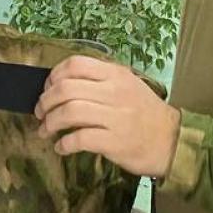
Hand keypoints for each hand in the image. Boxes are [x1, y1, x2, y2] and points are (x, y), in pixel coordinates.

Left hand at [35, 56, 179, 177]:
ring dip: (50, 123)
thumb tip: (61, 85)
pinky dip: (64, 144)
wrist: (172, 140)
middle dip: (45, 102)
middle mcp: (114, 92)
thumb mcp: (128, 86)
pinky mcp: (114, 141)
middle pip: (65, 89)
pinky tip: (61, 147)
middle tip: (40, 113)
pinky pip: (79, 139)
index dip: (53, 76)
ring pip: (69, 112)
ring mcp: (115, 117)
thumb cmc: (145, 113)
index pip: (75, 64)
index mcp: (115, 75)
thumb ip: (100, 81)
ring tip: (46, 131)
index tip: (47, 89)